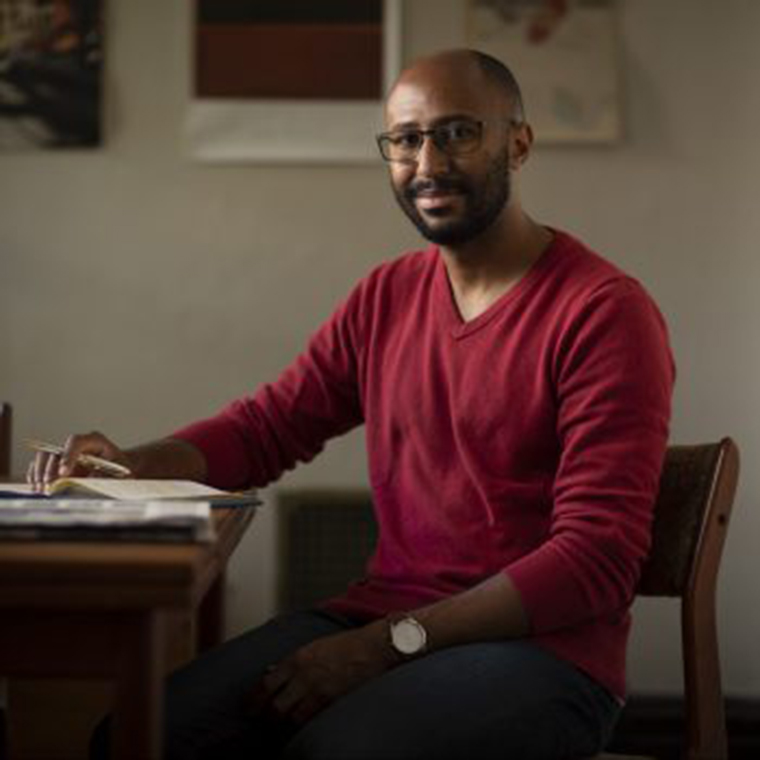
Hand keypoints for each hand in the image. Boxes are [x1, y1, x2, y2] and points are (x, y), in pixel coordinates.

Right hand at [27, 431, 130, 490]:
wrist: (120, 471)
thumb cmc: (122, 471)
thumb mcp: (121, 472)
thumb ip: (107, 474)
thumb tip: (90, 477)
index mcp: (95, 441)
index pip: (76, 441)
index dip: (68, 456)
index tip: (64, 473)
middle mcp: (77, 446)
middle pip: (56, 450)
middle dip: (50, 469)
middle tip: (49, 485)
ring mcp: (66, 454)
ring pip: (44, 457)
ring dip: (40, 473)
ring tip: (41, 489)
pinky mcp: (58, 465)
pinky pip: (41, 466)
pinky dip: (36, 476)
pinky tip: (37, 487)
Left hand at [249, 620, 395, 725]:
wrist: (374, 647)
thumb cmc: (347, 644)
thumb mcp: (315, 647)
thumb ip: (294, 661)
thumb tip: (272, 673)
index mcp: (298, 658)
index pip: (266, 684)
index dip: (254, 700)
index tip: (249, 708)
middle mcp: (304, 674)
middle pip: (274, 705)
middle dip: (265, 717)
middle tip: (261, 723)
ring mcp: (318, 690)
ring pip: (290, 717)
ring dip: (283, 725)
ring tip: (279, 729)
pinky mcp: (332, 702)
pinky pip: (310, 720)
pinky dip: (301, 726)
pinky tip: (299, 729)